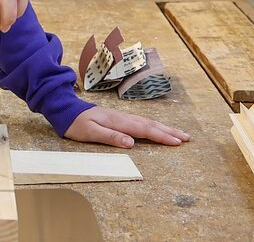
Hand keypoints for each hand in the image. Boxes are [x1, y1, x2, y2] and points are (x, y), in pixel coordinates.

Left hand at [64, 106, 190, 147]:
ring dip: (165, 128)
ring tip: (179, 134)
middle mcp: (123, 118)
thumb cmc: (76, 123)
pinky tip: (158, 128)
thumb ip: (110, 137)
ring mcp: (122, 117)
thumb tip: (131, 143)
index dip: (162, 137)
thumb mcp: (90, 133)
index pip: (145, 131)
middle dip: (170, 132)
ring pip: (148, 122)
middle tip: (187, 138)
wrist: (66, 109)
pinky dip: (154, 126)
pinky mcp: (119, 118)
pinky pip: (142, 122)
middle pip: (151, 125)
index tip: (177, 142)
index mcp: (119, 122)